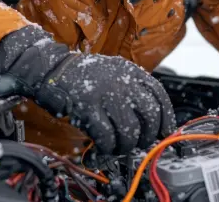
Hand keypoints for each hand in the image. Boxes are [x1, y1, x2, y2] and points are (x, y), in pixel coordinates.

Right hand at [0, 25, 175, 155]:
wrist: (52, 70)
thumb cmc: (85, 77)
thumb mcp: (114, 74)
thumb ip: (133, 90)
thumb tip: (153, 121)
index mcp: (131, 72)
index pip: (159, 95)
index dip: (166, 117)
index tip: (165, 132)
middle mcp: (121, 82)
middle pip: (149, 115)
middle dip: (147, 135)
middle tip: (140, 143)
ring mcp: (105, 95)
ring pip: (129, 130)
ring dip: (126, 145)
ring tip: (119, 147)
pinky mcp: (88, 108)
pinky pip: (106, 136)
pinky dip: (107, 147)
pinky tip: (103, 148)